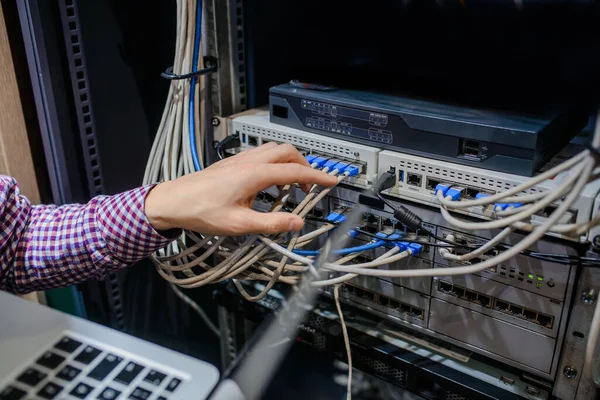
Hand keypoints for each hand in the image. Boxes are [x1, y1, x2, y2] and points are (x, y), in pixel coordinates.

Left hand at [144, 143, 337, 234]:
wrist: (172, 201)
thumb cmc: (201, 211)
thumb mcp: (239, 225)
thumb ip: (272, 224)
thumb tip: (297, 222)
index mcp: (254, 174)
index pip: (295, 171)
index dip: (317, 176)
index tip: (332, 181)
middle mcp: (249, 162)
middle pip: (287, 152)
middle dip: (304, 165)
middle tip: (310, 186)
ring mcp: (239, 160)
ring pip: (273, 150)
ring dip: (288, 162)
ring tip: (291, 185)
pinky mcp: (231, 163)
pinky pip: (260, 154)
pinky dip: (273, 163)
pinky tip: (269, 181)